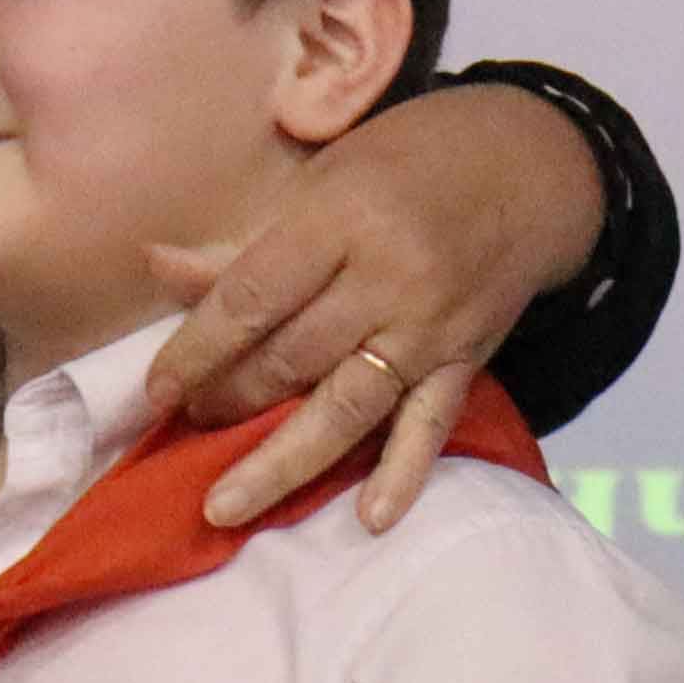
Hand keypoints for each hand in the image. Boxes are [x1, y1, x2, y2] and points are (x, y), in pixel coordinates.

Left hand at [143, 77, 605, 529]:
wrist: (529, 168)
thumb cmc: (407, 163)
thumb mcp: (323, 180)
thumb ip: (246, 240)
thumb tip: (154, 266)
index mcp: (343, 218)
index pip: (254, 296)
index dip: (197, 348)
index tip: (156, 391)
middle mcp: (390, 276)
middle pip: (294, 357)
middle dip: (231, 401)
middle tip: (190, 427)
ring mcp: (433, 325)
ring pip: (348, 405)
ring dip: (281, 460)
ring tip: (225, 504)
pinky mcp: (468, 359)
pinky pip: (430, 424)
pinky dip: (402, 473)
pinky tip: (371, 518)